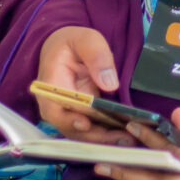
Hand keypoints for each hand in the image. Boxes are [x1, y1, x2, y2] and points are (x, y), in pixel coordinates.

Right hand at [32, 26, 137, 145]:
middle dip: (95, 136)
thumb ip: (97, 56)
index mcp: (50, 85)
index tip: (86, 123)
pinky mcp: (80, 116)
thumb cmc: (74, 42)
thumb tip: (109, 83)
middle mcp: (55, 105)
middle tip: (120, 138)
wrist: (68, 48)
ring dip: (103, 140)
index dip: (69, 120)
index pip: (54, 109)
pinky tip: (125, 136)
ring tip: (128, 140)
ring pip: (81, 134)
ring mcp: (67, 113)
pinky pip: (91, 131)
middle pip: (70, 127)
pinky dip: (106, 136)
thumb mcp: (86, 40)